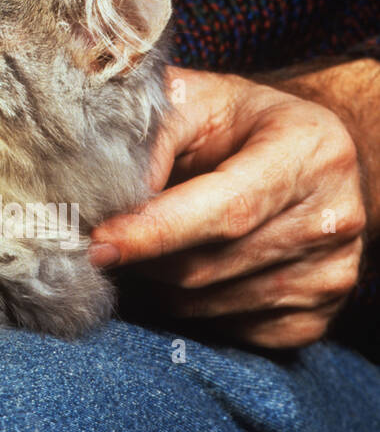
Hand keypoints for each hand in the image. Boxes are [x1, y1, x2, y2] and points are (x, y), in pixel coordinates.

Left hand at [90, 66, 366, 347]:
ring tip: (144, 248)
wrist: (304, 153)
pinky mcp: (321, 314)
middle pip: (211, 265)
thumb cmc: (237, 122)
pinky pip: (233, 331)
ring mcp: (333, 272)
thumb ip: (149, 137)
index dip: (155, 232)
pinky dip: (193, 309)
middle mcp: (333, 215)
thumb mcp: (192, 99)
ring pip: (213, 303)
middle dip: (144, 259)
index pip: (227, 208)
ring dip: (160, 285)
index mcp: (307, 150)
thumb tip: (106, 196)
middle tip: (103, 242)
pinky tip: (184, 270)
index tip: (98, 244)